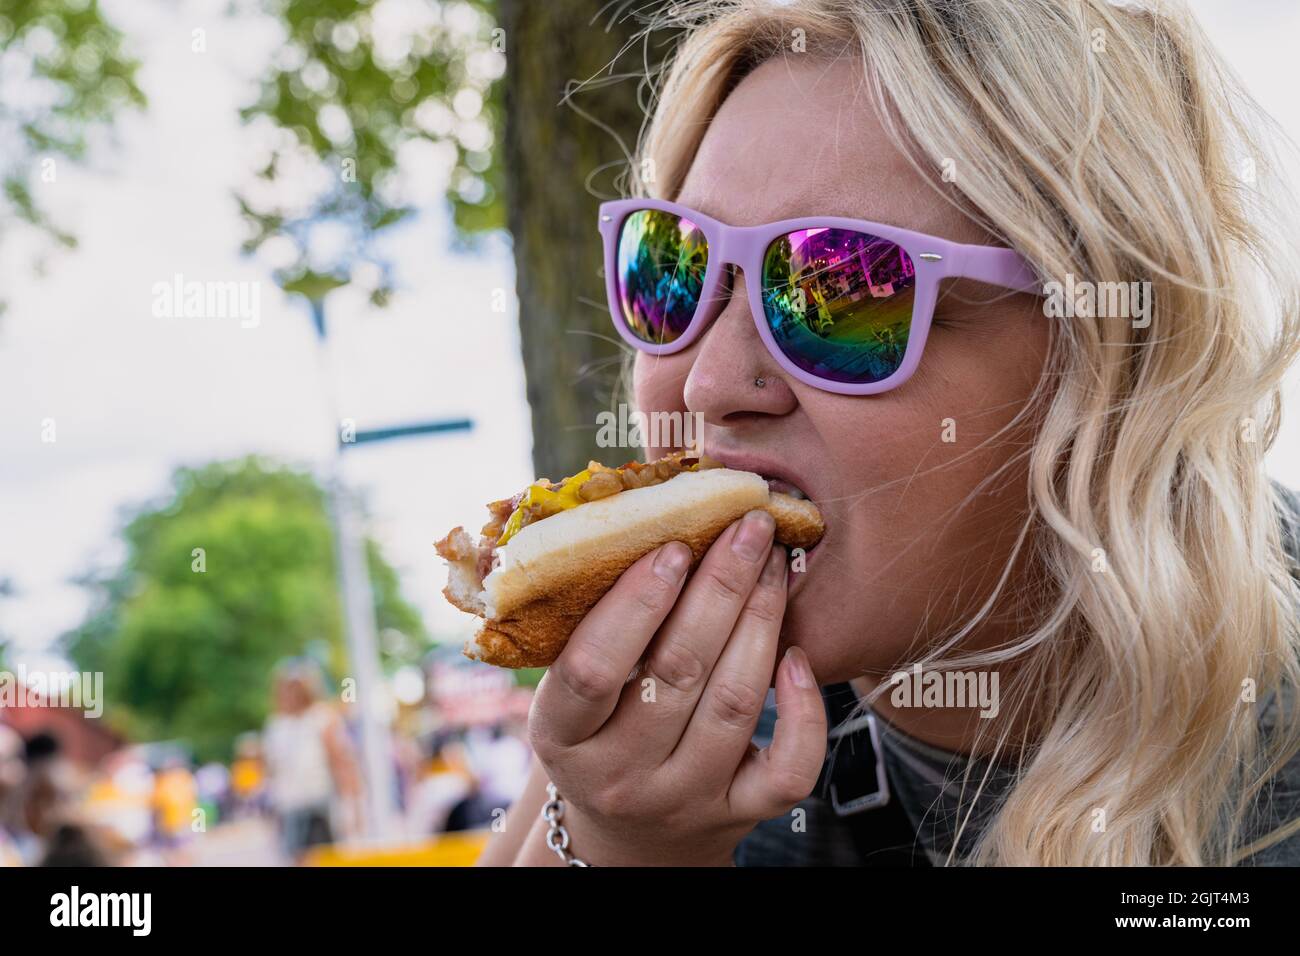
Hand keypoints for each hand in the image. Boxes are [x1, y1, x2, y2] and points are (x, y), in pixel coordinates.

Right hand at [526, 509, 826, 865]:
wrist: (631, 836)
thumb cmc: (598, 728)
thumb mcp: (571, 688)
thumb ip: (592, 621)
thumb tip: (638, 510)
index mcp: (561, 737)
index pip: (592, 668)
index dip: (635, 603)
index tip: (674, 545)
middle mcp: (619, 776)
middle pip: (677, 673)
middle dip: (720, 588)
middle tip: (746, 528)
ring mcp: (683, 800)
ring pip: (734, 705)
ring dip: (761, 622)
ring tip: (774, 563)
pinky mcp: (739, 815)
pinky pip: (788, 769)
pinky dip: (804, 711)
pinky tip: (799, 656)